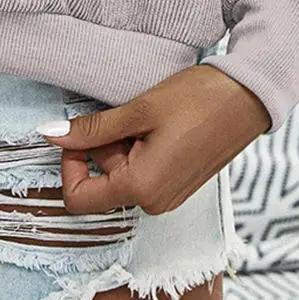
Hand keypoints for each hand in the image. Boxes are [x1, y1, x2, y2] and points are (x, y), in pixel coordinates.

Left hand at [36, 65, 270, 214]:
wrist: (248, 97)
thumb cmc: (196, 100)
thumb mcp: (138, 110)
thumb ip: (92, 129)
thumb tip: (50, 135)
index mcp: (142, 190)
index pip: (79, 199)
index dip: (68, 164)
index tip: (78, 131)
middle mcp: (154, 203)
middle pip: (102, 182)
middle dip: (101, 147)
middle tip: (124, 114)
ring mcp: (169, 195)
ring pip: (122, 174)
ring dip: (121, 144)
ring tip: (144, 115)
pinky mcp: (179, 184)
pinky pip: (143, 171)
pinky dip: (138, 147)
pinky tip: (157, 123)